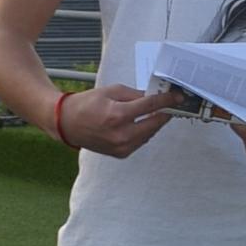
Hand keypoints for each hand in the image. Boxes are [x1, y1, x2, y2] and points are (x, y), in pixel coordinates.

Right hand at [52, 82, 179, 156]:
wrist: (67, 124)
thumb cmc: (87, 104)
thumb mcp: (111, 91)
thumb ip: (135, 95)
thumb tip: (154, 97)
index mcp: (118, 115)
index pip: (150, 107)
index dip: (167, 100)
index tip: (177, 97)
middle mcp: (121, 134)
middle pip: (154, 124)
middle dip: (165, 113)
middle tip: (172, 105)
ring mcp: (121, 147)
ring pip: (149, 134)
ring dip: (155, 123)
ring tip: (158, 112)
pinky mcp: (121, 154)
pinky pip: (140, 141)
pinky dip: (144, 132)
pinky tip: (144, 122)